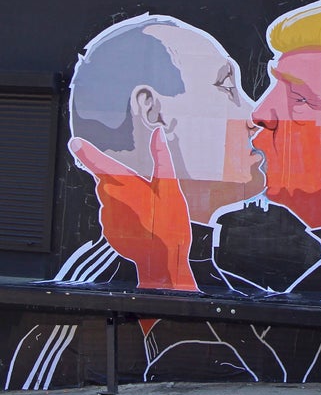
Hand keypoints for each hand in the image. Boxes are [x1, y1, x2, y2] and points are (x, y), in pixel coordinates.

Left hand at [69, 128, 197, 290]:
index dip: (86, 152)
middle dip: (122, 184)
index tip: (75, 143)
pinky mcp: (109, 232)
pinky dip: (126, 219)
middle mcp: (111, 199)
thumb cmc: (170, 223)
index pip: (100, 163)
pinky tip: (142, 226)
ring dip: (126, 203)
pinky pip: (114, 219)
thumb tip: (158, 134)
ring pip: (112, 202)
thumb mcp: (171, 189)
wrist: (163, 261)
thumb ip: (162, 159)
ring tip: (148, 215)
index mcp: (126, 184)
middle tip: (147, 197)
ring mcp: (108, 217)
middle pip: (109, 183)